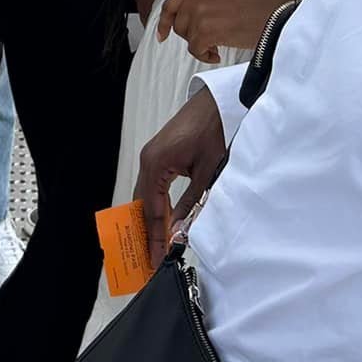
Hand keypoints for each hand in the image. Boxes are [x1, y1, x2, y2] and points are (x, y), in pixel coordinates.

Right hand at [134, 87, 227, 264]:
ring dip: (150, 220)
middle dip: (146, 232)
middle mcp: (147, 159)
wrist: (219, 102)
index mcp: (155, 164)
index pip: (152, 210)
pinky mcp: (159, 154)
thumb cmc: (215, 130)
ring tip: (154, 245)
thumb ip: (190, 204)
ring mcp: (151, 156)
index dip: (155, 237)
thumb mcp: (206, 173)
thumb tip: (178, 230)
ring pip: (145, 196)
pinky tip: (162, 220)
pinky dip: (155, 205)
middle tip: (150, 259)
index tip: (156, 259)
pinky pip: (151, 185)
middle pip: (142, 204)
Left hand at [156, 0, 298, 63]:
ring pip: (187, 38)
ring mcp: (199, 12)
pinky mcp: (205, 30)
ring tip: (218, 43)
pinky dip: (204, 55)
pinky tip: (217, 53)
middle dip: (191, 35)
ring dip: (201, 45)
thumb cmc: (253, 6)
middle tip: (210, 38)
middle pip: (178, 24)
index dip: (164, 22)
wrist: (273, 14)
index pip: (170, 4)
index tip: (162, 35)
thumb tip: (180, 23)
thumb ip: (198, 1)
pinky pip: (195, 49)